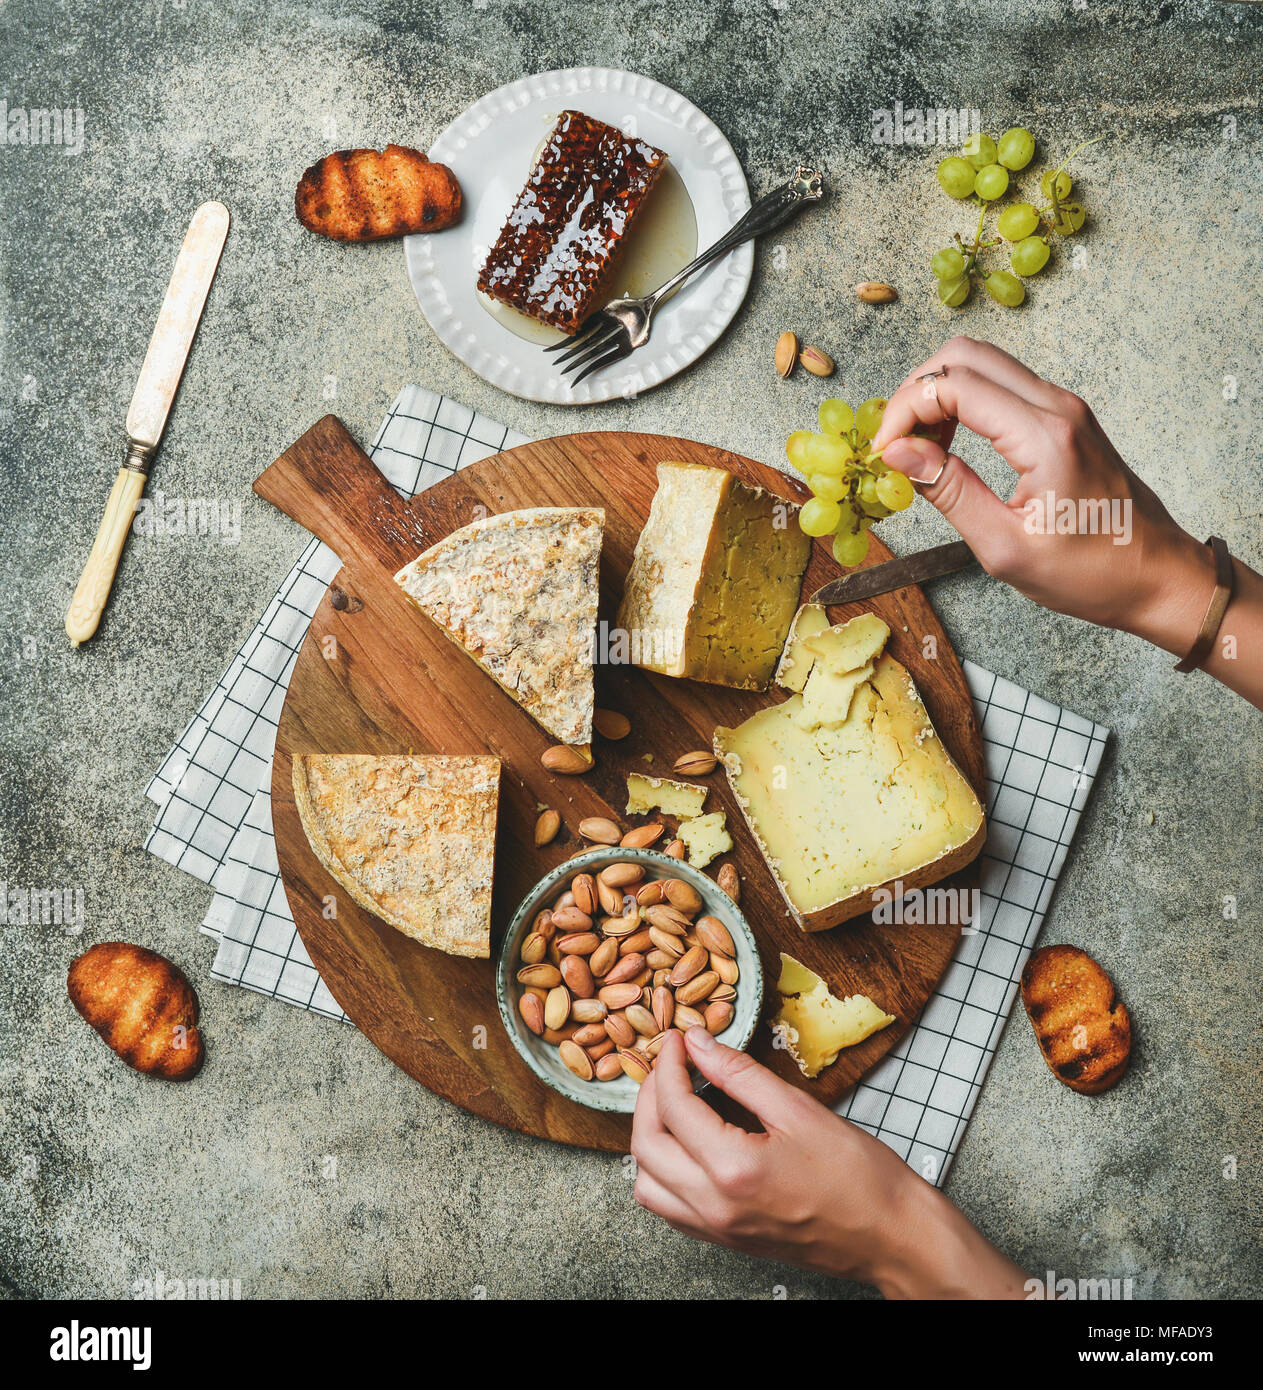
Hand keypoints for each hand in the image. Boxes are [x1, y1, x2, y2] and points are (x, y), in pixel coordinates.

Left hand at [631, 1028, 1027, 1298]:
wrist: (892, 1236)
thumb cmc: (859, 1176)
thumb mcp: (799, 1109)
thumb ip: (740, 1073)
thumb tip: (699, 1044)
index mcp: (733, 1169)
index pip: (673, 1106)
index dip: (669, 1064)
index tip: (678, 1039)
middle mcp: (714, 1206)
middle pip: (646, 1145)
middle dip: (649, 1095)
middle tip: (670, 1064)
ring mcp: (717, 1229)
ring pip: (647, 1184)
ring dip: (650, 1137)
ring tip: (673, 1102)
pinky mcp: (725, 1240)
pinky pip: (669, 1207)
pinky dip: (662, 1172)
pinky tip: (686, 1144)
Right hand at [871, 338, 1262, 708]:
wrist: (1160, 577)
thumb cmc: (1092, 574)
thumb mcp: (1005, 547)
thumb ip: (949, 492)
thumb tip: (898, 453)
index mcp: (1044, 436)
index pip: (954, 385)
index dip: (904, 411)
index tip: (883, 453)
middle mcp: (1057, 407)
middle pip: (965, 354)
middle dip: (916, 391)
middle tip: (894, 443)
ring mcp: (1064, 408)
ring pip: (983, 364)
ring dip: (938, 395)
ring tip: (919, 449)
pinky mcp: (1065, 418)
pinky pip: (1003, 386)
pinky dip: (963, 403)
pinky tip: (949, 448)